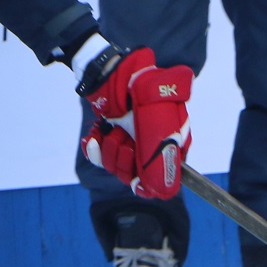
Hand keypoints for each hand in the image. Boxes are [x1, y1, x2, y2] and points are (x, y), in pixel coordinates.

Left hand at [75, 39, 192, 199]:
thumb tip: (164, 193)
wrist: (115, 73)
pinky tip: (95, 136)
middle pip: (136, 177)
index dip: (148, 181)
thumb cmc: (143, 96)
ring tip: (112, 129)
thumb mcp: (159, 129)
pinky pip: (100, 157)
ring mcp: (131, 141)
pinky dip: (95, 148)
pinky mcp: (111, 136)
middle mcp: (152, 146)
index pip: (163, 179)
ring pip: (116, 167)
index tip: (136, 178)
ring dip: (109, 149)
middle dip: (124, 160)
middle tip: (124, 139)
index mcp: (171, 144)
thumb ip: (161, 162)